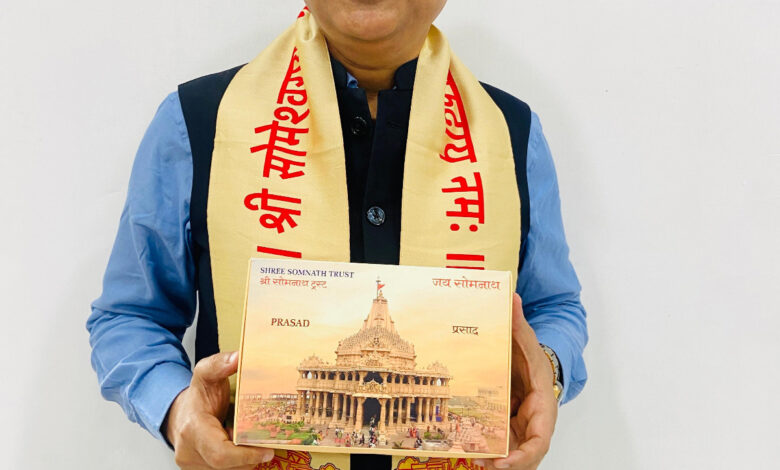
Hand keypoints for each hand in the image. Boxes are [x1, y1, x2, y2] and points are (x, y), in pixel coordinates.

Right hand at [165, 351, 274, 468]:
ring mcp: (191, 464)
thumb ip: (220, 364)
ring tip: (248, 440)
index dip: (246, 455)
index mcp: (193, 428)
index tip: (267, 451)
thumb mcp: (206, 374)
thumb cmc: (197, 397)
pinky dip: (237, 461)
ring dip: (244, 459)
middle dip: (249, 456)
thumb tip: (238, 357)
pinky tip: (240, 447)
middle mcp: (188, 450)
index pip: (220, 454)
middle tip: (264, 442)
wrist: (178, 414)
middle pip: (227, 465)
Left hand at [476, 294, 557, 469]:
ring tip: (470, 459)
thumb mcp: (526, 339)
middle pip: (524, 455)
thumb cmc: (534, 357)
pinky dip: (485, 451)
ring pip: (511, 454)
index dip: (525, 455)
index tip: (505, 461)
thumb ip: (518, 321)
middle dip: (505, 464)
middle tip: (480, 463)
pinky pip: (499, 446)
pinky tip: (467, 449)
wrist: (534, 364)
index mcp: (543, 406)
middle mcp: (533, 423)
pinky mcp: (508, 430)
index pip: (540, 441)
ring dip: (492, 461)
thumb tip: (511, 295)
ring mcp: (520, 429)